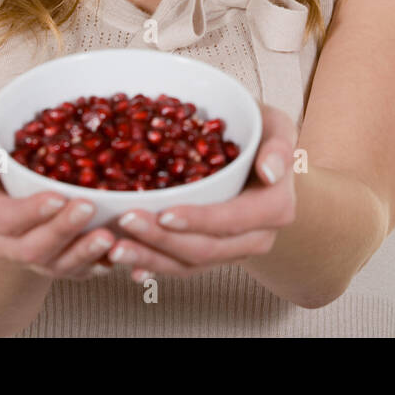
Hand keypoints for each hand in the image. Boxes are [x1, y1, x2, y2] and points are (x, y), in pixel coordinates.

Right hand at [0, 100, 118, 279]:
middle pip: (30, 248)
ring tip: (109, 236)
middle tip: (89, 207)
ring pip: (56, 265)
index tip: (57, 196)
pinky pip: (77, 271)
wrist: (8, 174)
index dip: (28, 212)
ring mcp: (29, 256)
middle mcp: (0, 242)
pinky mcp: (56, 261)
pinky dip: (98, 263)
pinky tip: (119, 251)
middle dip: (61, 230)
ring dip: (83, 253)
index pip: (0, 218)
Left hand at [102, 101, 298, 282]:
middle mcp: (257, 237)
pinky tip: (125, 263)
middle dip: (162, 240)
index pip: (233, 220)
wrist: (260, 158)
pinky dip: (152, 265)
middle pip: (206, 248)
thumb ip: (279, 144)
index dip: (198, 220)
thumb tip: (271, 172)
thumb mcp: (276, 126)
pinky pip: (181, 267)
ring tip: (114, 248)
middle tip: (125, 222)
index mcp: (275, 208)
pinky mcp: (212, 255)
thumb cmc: (262, 134)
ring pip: (189, 264)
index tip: (164, 213)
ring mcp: (233, 251)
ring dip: (150, 258)